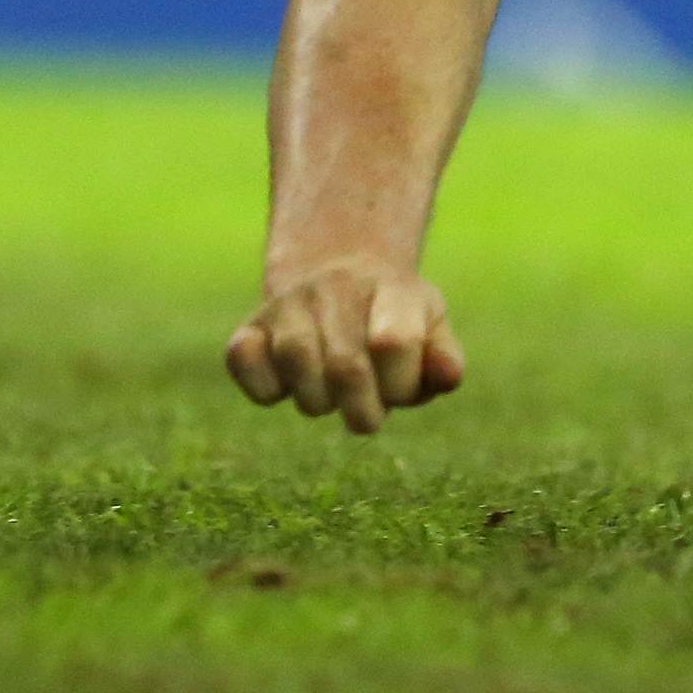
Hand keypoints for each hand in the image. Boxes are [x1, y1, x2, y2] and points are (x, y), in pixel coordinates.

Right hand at [226, 258, 464, 434]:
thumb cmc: (393, 320)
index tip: (401, 392)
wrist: (341, 277)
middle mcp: (336, 289)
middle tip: (369, 415)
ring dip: (317, 401)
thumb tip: (448, 378)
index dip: (400, 386)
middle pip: (346, 365)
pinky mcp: (248, 327)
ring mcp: (289, 305)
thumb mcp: (430, 329)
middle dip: (362, 410)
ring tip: (331, 396)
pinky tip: (287, 385)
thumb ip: (444, 359)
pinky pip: (243, 361)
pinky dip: (265, 389)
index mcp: (393, 289)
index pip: (396, 342)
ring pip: (295, 361)